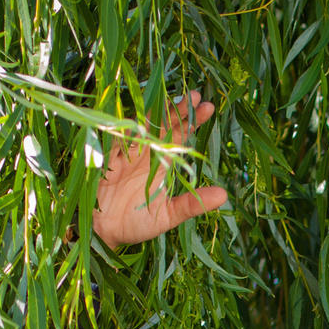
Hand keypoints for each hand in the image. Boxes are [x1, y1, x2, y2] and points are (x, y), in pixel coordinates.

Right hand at [90, 90, 227, 247]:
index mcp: (162, 163)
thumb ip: (192, 204)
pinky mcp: (106, 159)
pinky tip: (138, 117)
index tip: (208, 107)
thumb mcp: (168, 214)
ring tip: (171, 101)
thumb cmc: (136, 223)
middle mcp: (145, 153)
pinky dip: (123, 128)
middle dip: (178, 110)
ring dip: (155, 114)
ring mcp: (125, 153)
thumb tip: (224, 195)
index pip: (180, 136)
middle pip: (163, 125)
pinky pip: (114, 139)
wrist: (104, 232)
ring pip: (141, 127)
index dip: (192, 121)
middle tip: (195, 95)